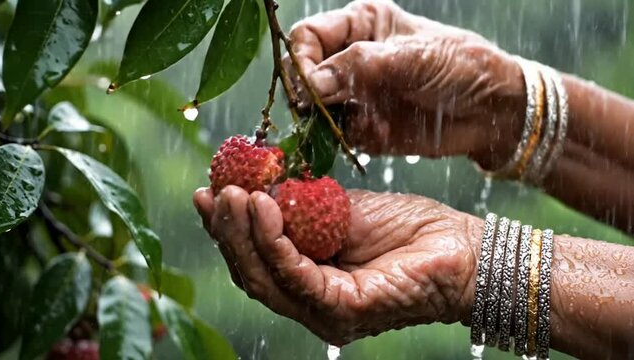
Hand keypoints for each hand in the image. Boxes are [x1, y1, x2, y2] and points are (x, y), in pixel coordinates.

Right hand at [194, 185, 483, 344]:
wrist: (462, 247)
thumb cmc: (409, 228)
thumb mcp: (342, 209)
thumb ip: (299, 208)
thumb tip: (256, 189)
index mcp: (310, 279)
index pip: (256, 258)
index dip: (227, 228)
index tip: (209, 190)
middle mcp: (311, 302)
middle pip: (250, 272)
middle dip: (227, 230)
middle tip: (214, 189)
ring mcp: (325, 312)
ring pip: (264, 277)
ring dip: (243, 233)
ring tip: (234, 193)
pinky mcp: (342, 311)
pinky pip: (294, 274)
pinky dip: (273, 239)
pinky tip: (264, 205)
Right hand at [285, 0, 525, 167]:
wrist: (493, 111)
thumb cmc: (461, 67)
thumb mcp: (414, 57)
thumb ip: (362, 65)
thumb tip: (313, 82)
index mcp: (361, 25)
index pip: (308, 36)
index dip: (302, 58)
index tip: (312, 84)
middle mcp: (351, 58)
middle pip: (303, 72)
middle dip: (306, 92)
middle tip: (318, 109)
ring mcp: (355, 95)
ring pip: (314, 107)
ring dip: (324, 119)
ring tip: (353, 123)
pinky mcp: (364, 127)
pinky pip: (337, 135)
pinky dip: (345, 139)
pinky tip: (376, 133)